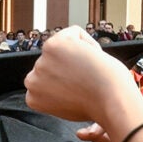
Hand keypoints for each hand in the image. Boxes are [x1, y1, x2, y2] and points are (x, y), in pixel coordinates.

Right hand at [26, 28, 142, 136]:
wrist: (110, 100)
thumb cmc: (100, 108)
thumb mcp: (71, 107)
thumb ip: (61, 98)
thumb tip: (72, 106)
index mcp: (33, 98)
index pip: (48, 78)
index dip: (68, 81)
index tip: (80, 92)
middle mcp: (32, 80)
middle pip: (54, 62)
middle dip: (71, 67)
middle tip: (88, 81)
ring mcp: (41, 61)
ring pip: (65, 46)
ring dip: (80, 55)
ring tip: (91, 72)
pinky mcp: (53, 45)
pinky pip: (74, 33)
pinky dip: (88, 42)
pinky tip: (93, 59)